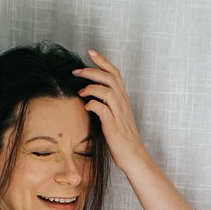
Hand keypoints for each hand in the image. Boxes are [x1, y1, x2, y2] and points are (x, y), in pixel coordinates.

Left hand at [73, 50, 145, 171]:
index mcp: (123, 100)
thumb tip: (91, 97)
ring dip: (91, 88)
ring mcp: (119, 115)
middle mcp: (123, 104)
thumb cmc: (123, 138)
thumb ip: (107, 104)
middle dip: (92, 71)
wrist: (134, 156)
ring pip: (107, 91)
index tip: (90, 52)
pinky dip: (93, 105)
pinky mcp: (114, 127)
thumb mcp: (116, 117)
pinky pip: (103, 110)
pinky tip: (86, 107)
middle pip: (110, 78)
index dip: (103, 61)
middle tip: (76, 71)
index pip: (115, 74)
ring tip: (80, 91)